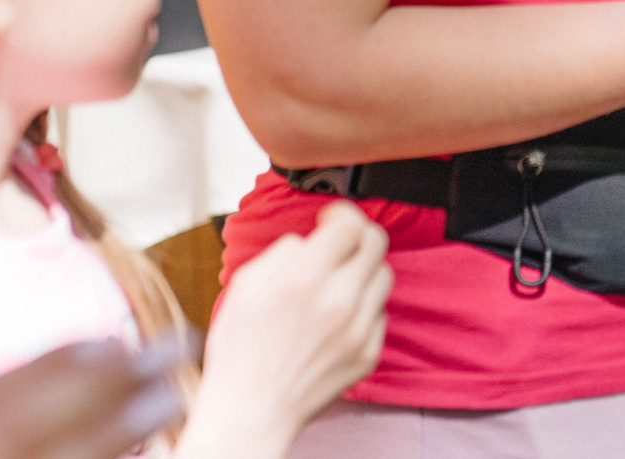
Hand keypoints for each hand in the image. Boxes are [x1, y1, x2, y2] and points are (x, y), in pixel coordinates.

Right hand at [184, 202, 391, 458]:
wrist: (251, 411)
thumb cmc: (240, 350)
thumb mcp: (246, 285)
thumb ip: (284, 252)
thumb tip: (312, 240)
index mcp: (303, 279)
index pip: (350, 224)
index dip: (342, 213)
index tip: (331, 218)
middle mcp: (338, 301)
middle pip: (376, 243)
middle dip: (358, 235)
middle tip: (341, 244)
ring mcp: (357, 330)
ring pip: (384, 276)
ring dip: (363, 271)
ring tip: (337, 283)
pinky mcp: (368, 353)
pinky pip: (379, 313)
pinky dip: (362, 308)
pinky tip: (336, 318)